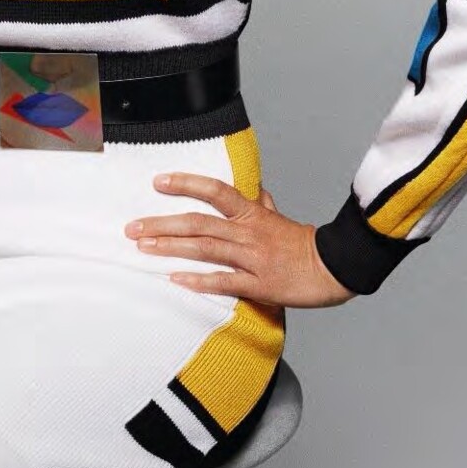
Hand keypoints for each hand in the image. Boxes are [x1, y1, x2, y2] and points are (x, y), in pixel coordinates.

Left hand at [123, 171, 354, 307]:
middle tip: (133, 227)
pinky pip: (224, 282)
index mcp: (252, 214)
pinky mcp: (259, 285)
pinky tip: (175, 279)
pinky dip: (199, 281)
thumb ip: (261, 204)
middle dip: (162, 224)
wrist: (333, 268)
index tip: (158, 182)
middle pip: (199, 223)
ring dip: (171, 248)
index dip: (186, 184)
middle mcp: (248, 233)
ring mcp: (252, 259)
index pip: (215, 191)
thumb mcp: (279, 217)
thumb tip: (251, 189)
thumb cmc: (304, 244)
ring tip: (143, 248)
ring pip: (205, 249)